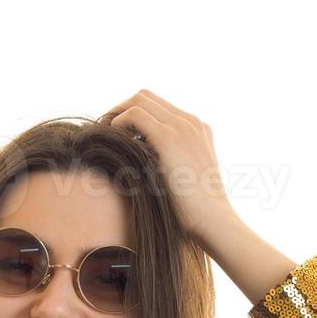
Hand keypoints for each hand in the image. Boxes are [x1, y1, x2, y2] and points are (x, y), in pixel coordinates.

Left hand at [101, 90, 236, 248]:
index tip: (116, 133)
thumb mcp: (182, 180)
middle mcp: (190, 122)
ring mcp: (182, 127)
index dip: (132, 114)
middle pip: (146, 97)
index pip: (158, 107)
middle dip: (121, 108)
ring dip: (116, 113)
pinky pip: (135, 115)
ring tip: (103, 134)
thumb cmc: (196, 212)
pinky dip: (118, 123)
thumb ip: (166, 164)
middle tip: (104, 129)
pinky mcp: (169, 137)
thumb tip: (136, 165)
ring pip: (139, 100)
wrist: (213, 221)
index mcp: (197, 130)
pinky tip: (111, 140)